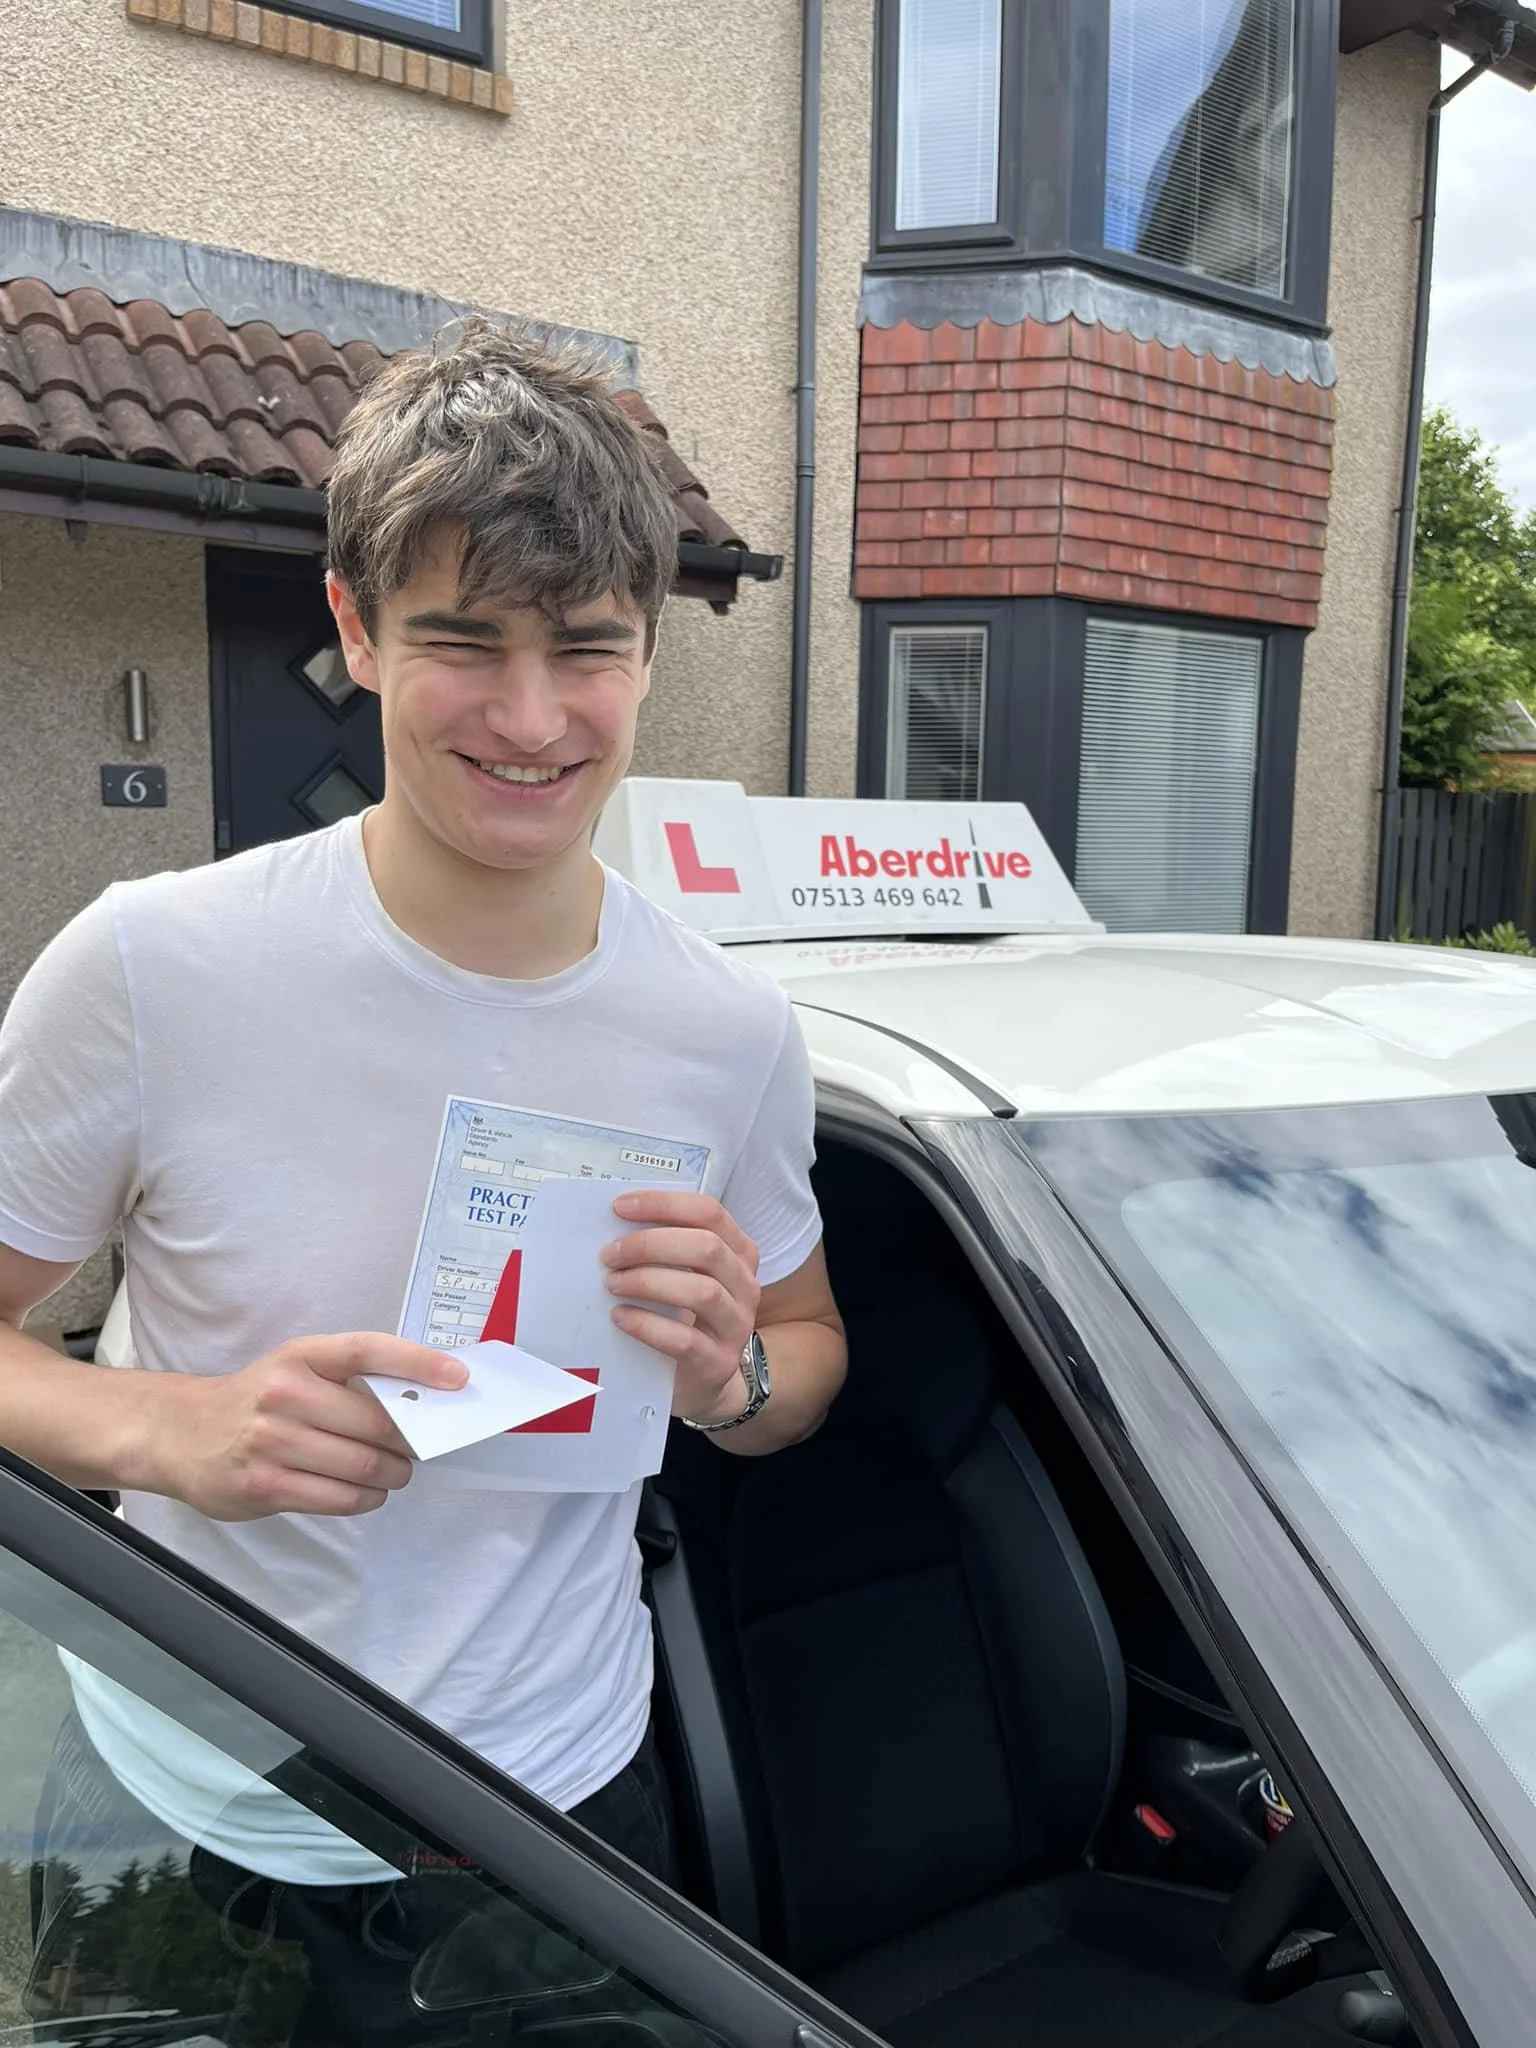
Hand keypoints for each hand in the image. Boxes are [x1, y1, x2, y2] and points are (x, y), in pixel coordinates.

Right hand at [143, 1335, 467, 1521]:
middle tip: (418, 1448)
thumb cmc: (254, 1400)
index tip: (459, 1377)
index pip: (368, 1350)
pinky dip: (366, 1498)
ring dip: (392, 1474)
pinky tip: (367, 1492)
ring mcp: (272, 1441)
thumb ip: (347, 1380)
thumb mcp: (295, 1370)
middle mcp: (284, 1394)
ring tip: (394, 1473)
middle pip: (375, 1421)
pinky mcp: (265, 1485)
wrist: (180, 1433)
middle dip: (409, 1441)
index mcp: (300, 1357)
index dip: (418, 1362)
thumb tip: (420, 1398)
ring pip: (362, 1465)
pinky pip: (338, 1498)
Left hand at [603, 1192, 760, 1425]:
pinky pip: (684, 1339)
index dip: (664, 1204)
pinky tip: (620, 1316)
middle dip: (651, 1244)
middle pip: (706, 1248)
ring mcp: (737, 1326)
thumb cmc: (685, 1316)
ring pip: (701, 1292)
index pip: (709, 1213)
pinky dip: (646, 1324)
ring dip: (648, 1282)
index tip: (620, 1207)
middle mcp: (746, 1286)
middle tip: (609, 1254)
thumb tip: (615, 1223)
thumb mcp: (685, 1275)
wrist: (704, 1380)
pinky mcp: (718, 1363)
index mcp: (739, 1253)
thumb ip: (665, 1249)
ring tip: (612, 1284)